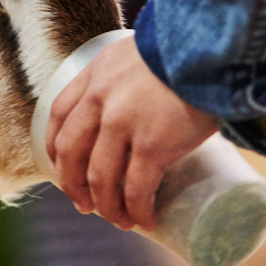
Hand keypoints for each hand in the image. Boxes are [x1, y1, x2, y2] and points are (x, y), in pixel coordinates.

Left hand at [45, 36, 217, 231]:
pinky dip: (138, 210)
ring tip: (121, 220)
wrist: (210, 44)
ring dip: (107, 206)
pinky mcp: (152, 144)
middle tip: (85, 205)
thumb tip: (150, 96)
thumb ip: (134, 72)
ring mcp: (123, 124)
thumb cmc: (186, 46)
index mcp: (94, 76)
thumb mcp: (141, 50)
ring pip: (101, 178)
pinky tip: (146, 220)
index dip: (55, 148)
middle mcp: (100, 101)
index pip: (59, 116)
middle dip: (74, 185)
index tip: (61, 167)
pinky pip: (137, 189)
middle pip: (72, 153)